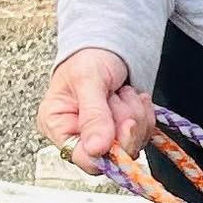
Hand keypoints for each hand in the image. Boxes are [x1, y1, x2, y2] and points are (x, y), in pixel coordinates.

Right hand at [36, 48, 155, 175]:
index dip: (109, 151)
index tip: (126, 126)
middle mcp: (79, 138)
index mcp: (58, 126)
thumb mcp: (87, 78)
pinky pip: (143, 136)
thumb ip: (93, 114)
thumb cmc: (88, 55)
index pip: (84, 159)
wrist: (107, 44)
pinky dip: (144, 115)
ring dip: (135, 115)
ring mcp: (103, 139)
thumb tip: (96, 149)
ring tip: (122, 92)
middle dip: (124, 123)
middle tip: (118, 95)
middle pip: (112, 156)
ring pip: (131, 146)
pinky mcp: (121, 135)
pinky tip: (133, 97)